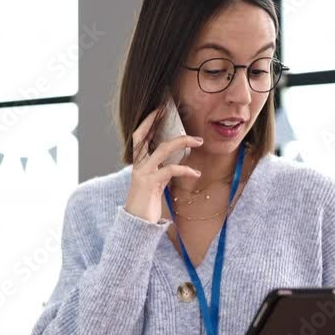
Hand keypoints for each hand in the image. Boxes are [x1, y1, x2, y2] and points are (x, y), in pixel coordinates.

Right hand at [124, 108, 203, 223]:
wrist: (136, 224)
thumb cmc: (146, 205)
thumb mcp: (154, 184)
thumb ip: (161, 171)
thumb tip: (175, 162)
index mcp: (138, 164)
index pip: (138, 137)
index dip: (147, 122)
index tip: (159, 110)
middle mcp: (138, 166)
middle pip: (144, 136)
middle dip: (155, 122)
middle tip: (170, 112)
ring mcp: (143, 173)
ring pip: (161, 149)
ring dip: (182, 142)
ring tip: (198, 141)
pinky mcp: (150, 183)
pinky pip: (169, 170)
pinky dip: (185, 169)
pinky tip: (196, 173)